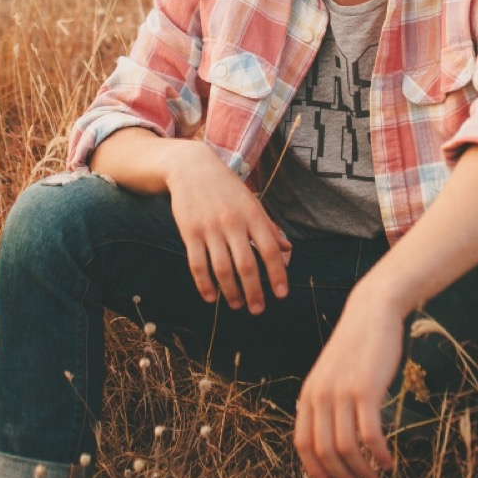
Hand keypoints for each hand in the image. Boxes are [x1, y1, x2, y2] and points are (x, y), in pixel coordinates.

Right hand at [161, 140, 291, 313]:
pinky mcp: (189, 232)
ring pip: (222, 269)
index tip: (281, 295)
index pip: (269, 250)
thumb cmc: (226, 187)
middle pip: (246, 265)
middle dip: (254, 292)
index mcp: (252, 214)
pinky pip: (197, 264)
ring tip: (237, 305)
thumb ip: (268, 227)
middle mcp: (233, 222)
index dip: (277, 275)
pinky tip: (211, 297)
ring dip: (231, 292)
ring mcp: (209, 228)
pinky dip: (204, 284)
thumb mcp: (251, 202)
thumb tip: (287, 250)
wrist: (191, 167)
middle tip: (258, 310)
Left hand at [294, 283, 405, 477]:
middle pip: (324, 451)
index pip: (303, 444)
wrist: (371, 312)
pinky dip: (379, 455)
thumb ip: (328, 402)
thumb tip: (334, 440)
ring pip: (346, 448)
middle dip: (341, 477)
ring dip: (361, 471)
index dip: (315, 470)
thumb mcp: (332, 375)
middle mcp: (320, 396)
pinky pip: (370, 435)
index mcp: (308, 394)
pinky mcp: (366, 390)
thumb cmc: (357, 346)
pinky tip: (388, 462)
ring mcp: (342, 393)